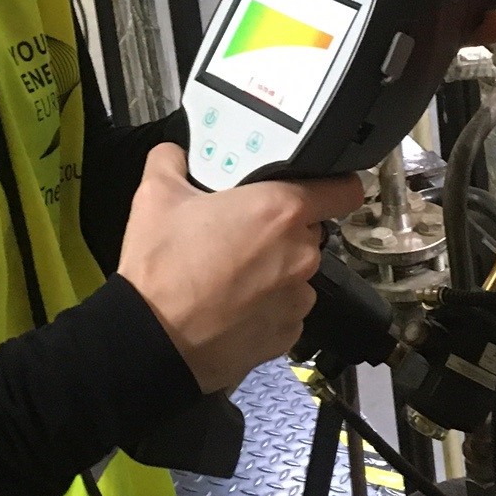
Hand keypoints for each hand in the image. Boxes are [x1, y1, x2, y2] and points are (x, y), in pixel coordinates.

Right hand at [119, 145, 363, 393]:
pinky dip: (266, 306)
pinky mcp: (287, 335)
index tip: (318, 186)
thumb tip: (175, 154)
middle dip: (281, 228)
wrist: (152, 341)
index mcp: (281, 211)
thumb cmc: (162, 268)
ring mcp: (297, 298)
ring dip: (274, 269)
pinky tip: (231, 305)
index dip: (334, 184)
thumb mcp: (155, 196)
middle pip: (309, 230)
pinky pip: (285, 310)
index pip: (343, 190)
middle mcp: (301, 253)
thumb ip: (172, 161)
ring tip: (230, 273)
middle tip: (240, 229)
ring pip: (296, 272)